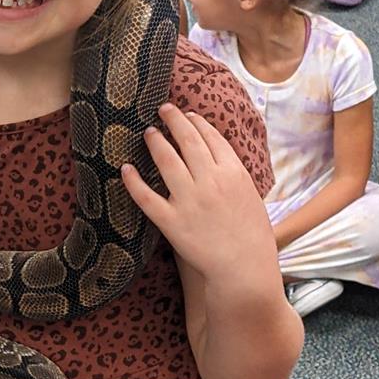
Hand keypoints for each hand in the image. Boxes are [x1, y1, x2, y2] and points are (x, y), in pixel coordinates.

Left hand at [121, 105, 275, 279]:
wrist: (245, 269)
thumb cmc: (253, 237)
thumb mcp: (253, 197)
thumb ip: (235, 176)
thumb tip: (221, 159)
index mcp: (233, 173)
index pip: (211, 138)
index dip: (197, 123)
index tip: (188, 114)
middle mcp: (210, 181)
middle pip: (188, 141)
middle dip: (173, 120)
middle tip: (163, 109)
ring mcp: (189, 201)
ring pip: (166, 161)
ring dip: (155, 142)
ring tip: (148, 132)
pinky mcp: (172, 223)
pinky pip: (147, 198)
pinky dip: (133, 182)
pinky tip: (125, 169)